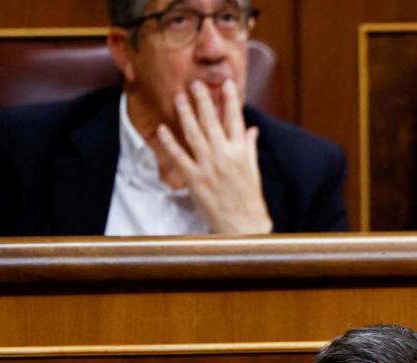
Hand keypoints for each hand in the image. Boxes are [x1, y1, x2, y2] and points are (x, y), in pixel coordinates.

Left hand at [156, 79, 273, 233]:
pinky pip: (180, 157)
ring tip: (179, 98)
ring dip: (186, 114)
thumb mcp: (253, 170)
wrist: (244, 225)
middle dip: (204, 101)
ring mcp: (208, 167)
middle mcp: (225, 156)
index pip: (235, 120)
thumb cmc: (249, 198)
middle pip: (212, 122)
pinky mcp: (195, 180)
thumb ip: (249, 147)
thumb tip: (251, 130)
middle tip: (195, 83)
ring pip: (195, 134)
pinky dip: (170, 143)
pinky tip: (163, 129)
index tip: (224, 83)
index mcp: (240, 152)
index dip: (229, 100)